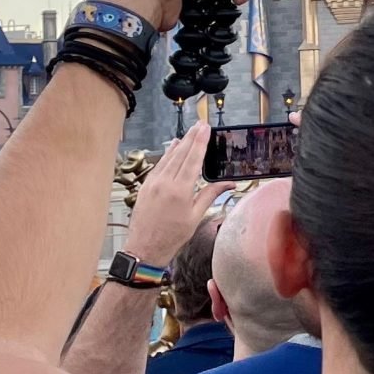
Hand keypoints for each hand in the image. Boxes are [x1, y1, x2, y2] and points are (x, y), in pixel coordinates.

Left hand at [128, 121, 212, 265]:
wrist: (145, 249)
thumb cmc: (172, 236)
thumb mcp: (195, 216)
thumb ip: (210, 195)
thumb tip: (229, 184)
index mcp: (180, 191)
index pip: (193, 160)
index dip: (200, 142)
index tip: (205, 128)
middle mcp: (164, 183)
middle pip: (180, 154)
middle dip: (191, 138)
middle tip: (199, 124)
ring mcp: (152, 184)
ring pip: (168, 158)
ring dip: (179, 144)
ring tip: (188, 132)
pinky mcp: (145, 187)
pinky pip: (158, 166)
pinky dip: (167, 155)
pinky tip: (172, 149)